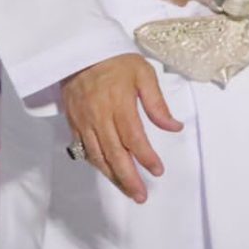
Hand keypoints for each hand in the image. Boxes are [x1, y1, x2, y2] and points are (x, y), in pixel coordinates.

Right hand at [62, 53, 182, 202]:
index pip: (134, 138)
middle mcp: (100, 117)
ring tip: (128, 191)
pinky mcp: (74, 125)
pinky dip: (97, 165)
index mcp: (119, 103)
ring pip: (98, 157)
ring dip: (113, 177)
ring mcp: (84, 123)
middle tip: (141, 195)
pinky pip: (84, 151)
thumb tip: (174, 127)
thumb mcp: (143, 74)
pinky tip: (108, 173)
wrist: (80, 53)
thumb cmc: (116, 61)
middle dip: (129, 178)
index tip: (158, 171)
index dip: (146, 157)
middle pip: (115, 154)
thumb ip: (157, 103)